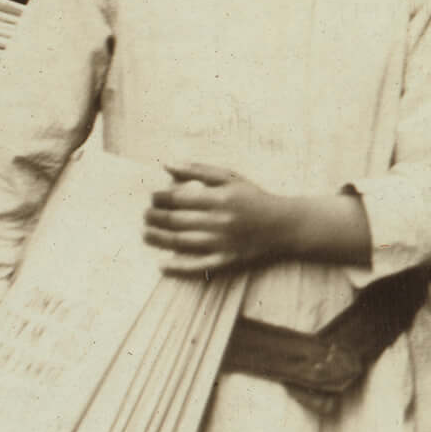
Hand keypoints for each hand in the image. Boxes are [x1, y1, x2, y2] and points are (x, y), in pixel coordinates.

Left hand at [145, 162, 287, 274]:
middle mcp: (218, 221)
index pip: (177, 198)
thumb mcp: (229, 177)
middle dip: (153, 218)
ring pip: (181, 242)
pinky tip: (162, 264)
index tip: (152, 198)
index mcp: (218, 198)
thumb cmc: (254, 198)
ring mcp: (222, 243)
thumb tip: (166, 164)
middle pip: (175, 220)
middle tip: (145, 216)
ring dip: (158, 239)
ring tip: (145, 235)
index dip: (159, 198)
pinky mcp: (227, 261)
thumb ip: (198, 170)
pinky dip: (178, 267)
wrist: (285, 225)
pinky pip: (198, 266)